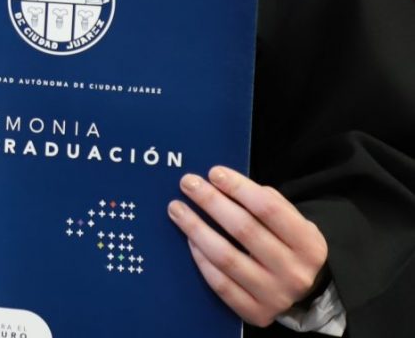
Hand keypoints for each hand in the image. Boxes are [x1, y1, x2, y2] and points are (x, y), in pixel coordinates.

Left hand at [167, 165, 328, 327]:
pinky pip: (220, 283)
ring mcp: (275, 296)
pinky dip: (201, 259)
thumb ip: (268, 203)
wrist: (305, 294)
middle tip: (188, 183)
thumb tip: (224, 181)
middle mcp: (295, 272)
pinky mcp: (256, 313)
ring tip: (177, 209)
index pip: (269, 209)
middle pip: (244, 230)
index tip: (213, 172)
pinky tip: (189, 240)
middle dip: (211, 202)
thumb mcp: (292, 223)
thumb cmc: (288, 246)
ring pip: (227, 257)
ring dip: (196, 229)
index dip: (238, 188)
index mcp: (309, 245)